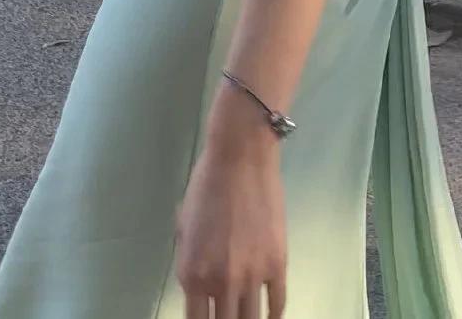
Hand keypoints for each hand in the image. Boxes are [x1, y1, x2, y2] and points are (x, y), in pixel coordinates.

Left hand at [174, 132, 285, 318]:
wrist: (241, 158)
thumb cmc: (205, 186)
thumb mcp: (183, 228)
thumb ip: (189, 263)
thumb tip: (199, 288)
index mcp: (192, 274)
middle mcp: (221, 282)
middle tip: (228, 316)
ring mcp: (252, 276)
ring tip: (248, 318)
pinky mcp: (277, 265)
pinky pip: (277, 304)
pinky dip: (273, 316)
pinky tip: (269, 316)